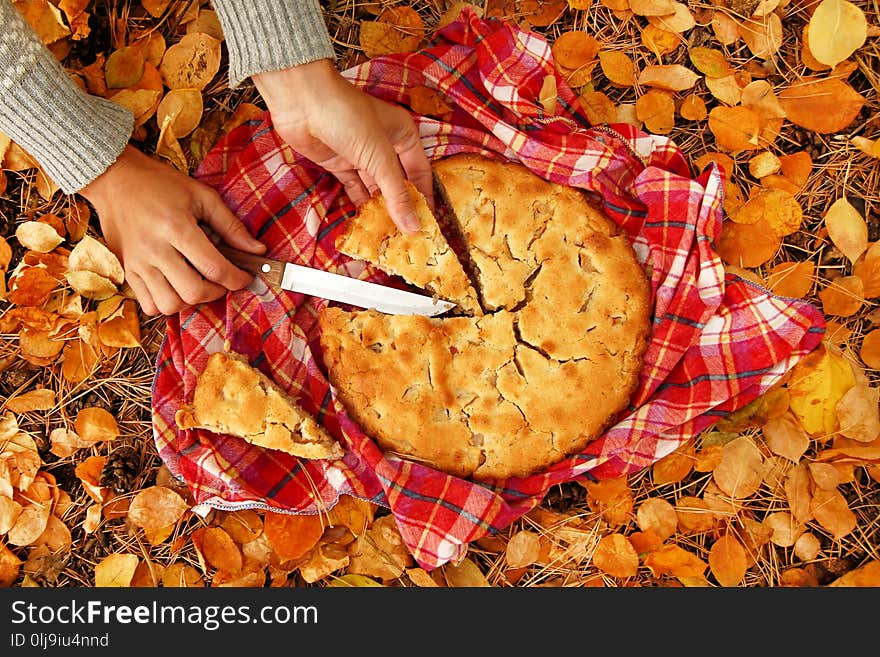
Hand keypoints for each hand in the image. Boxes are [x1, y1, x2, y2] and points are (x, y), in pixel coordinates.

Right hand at [79, 145, 266, 315]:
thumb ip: (231, 225)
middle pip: (193, 292)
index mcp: (176, 228)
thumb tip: (257, 250)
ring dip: (191, 301)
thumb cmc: (161, 184)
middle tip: (222, 281)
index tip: (245, 277)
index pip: (214, 268)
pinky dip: (167, 304)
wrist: (114, 179)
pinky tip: (176, 286)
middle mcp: (154, 249)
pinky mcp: (126, 270)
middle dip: (216, 292)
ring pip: (170, 304)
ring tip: (198, 283)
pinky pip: (148, 304)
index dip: (237, 279)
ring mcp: (137, 263)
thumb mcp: (202, 196)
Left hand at [252, 59, 432, 233]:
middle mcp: (386, 145)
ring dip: (382, 209)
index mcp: (404, 135)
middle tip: (410, 236)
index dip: (425, 197)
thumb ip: (396, 194)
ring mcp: (362, 155)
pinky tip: (369, 223)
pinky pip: (355, 189)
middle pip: (399, 183)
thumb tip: (413, 225)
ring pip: (377, 188)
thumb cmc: (347, 116)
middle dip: (403, 207)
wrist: (302, 102)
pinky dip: (361, 204)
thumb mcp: (380, 157)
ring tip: (390, 236)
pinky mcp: (341, 164)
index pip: (420, 172)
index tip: (429, 224)